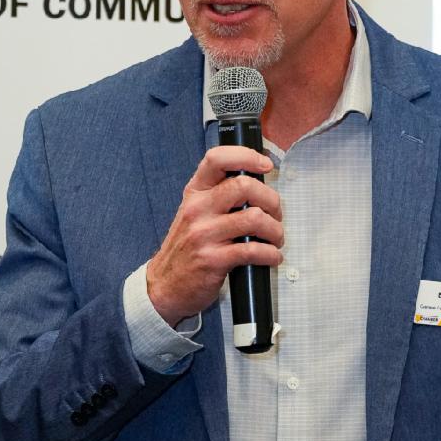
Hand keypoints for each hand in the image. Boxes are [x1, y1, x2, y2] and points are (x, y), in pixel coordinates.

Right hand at [146, 146, 281, 327]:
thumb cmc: (187, 248)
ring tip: (275, 239)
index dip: (246, 156)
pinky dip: (271, 254)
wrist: (164, 285)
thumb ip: (220, 196)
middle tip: (276, 214)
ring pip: (254, 218)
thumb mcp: (195, 213)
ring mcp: (203, 234)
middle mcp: (197, 209)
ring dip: (275, 230)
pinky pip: (253, 250)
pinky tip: (272, 257)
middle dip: (271, 200)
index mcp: (195, 193)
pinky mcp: (213, 260)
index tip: (266, 165)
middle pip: (243, 186)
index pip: (217, 159)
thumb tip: (259, 186)